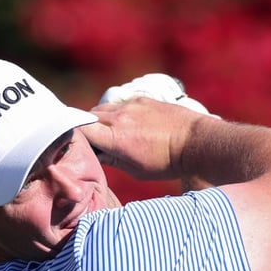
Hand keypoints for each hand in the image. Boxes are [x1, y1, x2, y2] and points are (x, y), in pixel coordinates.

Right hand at [79, 98, 210, 181]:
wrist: (196, 142)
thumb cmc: (168, 163)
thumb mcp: (138, 171)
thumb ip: (113, 161)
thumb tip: (97, 155)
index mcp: (115, 139)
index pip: (80, 130)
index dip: (75, 136)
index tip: (79, 144)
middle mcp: (119, 118)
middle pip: (88, 117)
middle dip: (87, 129)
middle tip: (96, 141)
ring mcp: (131, 105)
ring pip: (103, 108)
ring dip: (102, 119)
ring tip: (114, 133)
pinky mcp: (142, 99)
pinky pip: (121, 103)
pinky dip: (119, 112)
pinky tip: (131, 124)